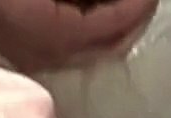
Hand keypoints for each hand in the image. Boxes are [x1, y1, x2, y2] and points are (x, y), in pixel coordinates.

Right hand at [0, 0, 159, 71]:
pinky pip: (76, 49)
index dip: (141, 2)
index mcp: (59, 35)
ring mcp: (40, 59)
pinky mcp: (28, 55)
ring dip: (116, 25)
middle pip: (115, 45)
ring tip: (125, 0)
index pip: (119, 23)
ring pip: (97, 50)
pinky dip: (93, 30)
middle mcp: (53, 55)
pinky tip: (92, 8)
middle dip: (136, 17)